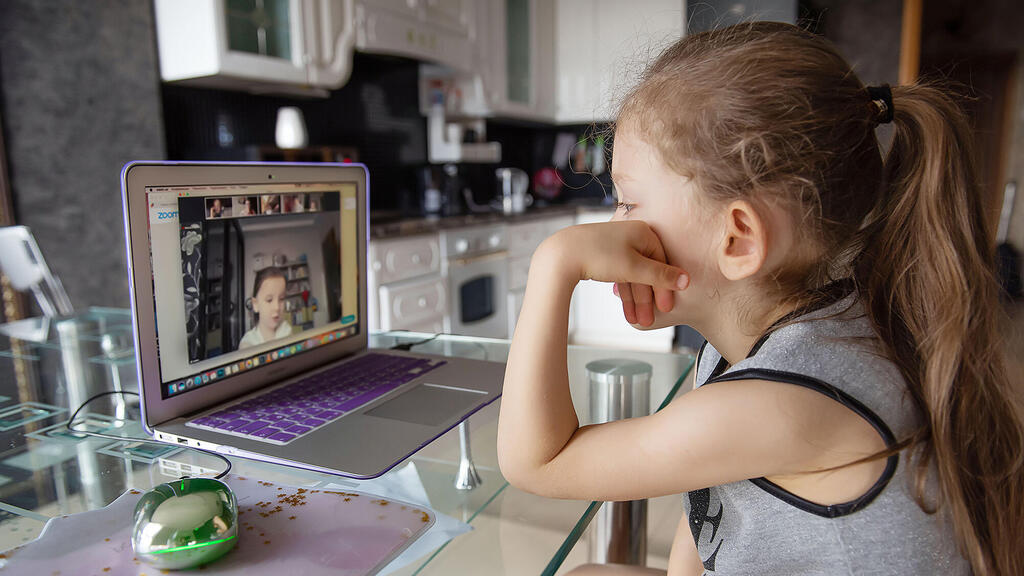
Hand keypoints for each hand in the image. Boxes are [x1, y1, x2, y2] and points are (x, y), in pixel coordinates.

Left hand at [543, 221, 688, 325]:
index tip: (666, 308)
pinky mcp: (602, 253)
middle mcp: (630, 235)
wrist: (560, 255)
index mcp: (643, 232)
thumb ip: (661, 276)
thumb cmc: (597, 256)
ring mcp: (615, 244)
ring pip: (632, 275)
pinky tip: (625, 309)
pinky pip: (620, 274)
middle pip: (646, 271)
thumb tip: (686, 280)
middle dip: (647, 298)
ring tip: (637, 321)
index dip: (664, 287)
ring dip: (635, 300)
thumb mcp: (633, 268)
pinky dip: (623, 291)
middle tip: (649, 320)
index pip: (662, 263)